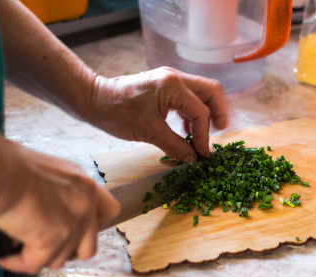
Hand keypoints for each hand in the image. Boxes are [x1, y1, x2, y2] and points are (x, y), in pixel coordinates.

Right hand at [0, 136, 119, 273]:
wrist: (1, 170)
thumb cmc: (13, 167)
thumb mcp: (52, 171)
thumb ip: (64, 191)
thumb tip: (55, 211)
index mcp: (85, 185)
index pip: (110, 211)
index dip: (95, 227)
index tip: (78, 231)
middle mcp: (85, 203)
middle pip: (88, 247)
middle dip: (65, 251)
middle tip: (45, 247)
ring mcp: (73, 222)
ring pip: (61, 259)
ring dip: (39, 257)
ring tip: (21, 247)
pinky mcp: (54, 238)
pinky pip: (35, 265)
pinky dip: (17, 263)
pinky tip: (6, 255)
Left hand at [86, 67, 228, 162]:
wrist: (93, 99)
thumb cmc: (117, 112)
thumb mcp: (148, 132)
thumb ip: (175, 145)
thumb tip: (193, 160)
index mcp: (173, 86)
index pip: (201, 112)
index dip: (204, 136)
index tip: (202, 154)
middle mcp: (175, 78)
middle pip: (211, 91)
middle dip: (219, 112)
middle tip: (221, 132)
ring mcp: (170, 79)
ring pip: (201, 92)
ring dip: (206, 112)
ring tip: (205, 133)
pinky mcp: (164, 85)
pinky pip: (187, 97)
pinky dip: (192, 112)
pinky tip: (187, 128)